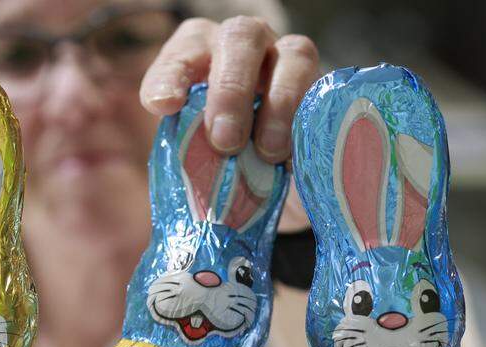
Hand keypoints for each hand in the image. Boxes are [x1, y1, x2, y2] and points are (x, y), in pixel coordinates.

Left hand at [140, 16, 319, 161]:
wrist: (260, 168)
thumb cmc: (215, 152)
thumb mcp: (191, 147)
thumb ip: (185, 142)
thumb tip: (187, 155)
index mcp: (198, 52)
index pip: (180, 53)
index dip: (171, 76)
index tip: (164, 106)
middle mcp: (243, 43)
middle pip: (240, 39)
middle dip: (231, 90)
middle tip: (225, 141)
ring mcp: (286, 57)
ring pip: (293, 56)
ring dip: (279, 104)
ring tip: (267, 151)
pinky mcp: (319, 84)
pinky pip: (320, 91)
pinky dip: (305, 124)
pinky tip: (293, 156)